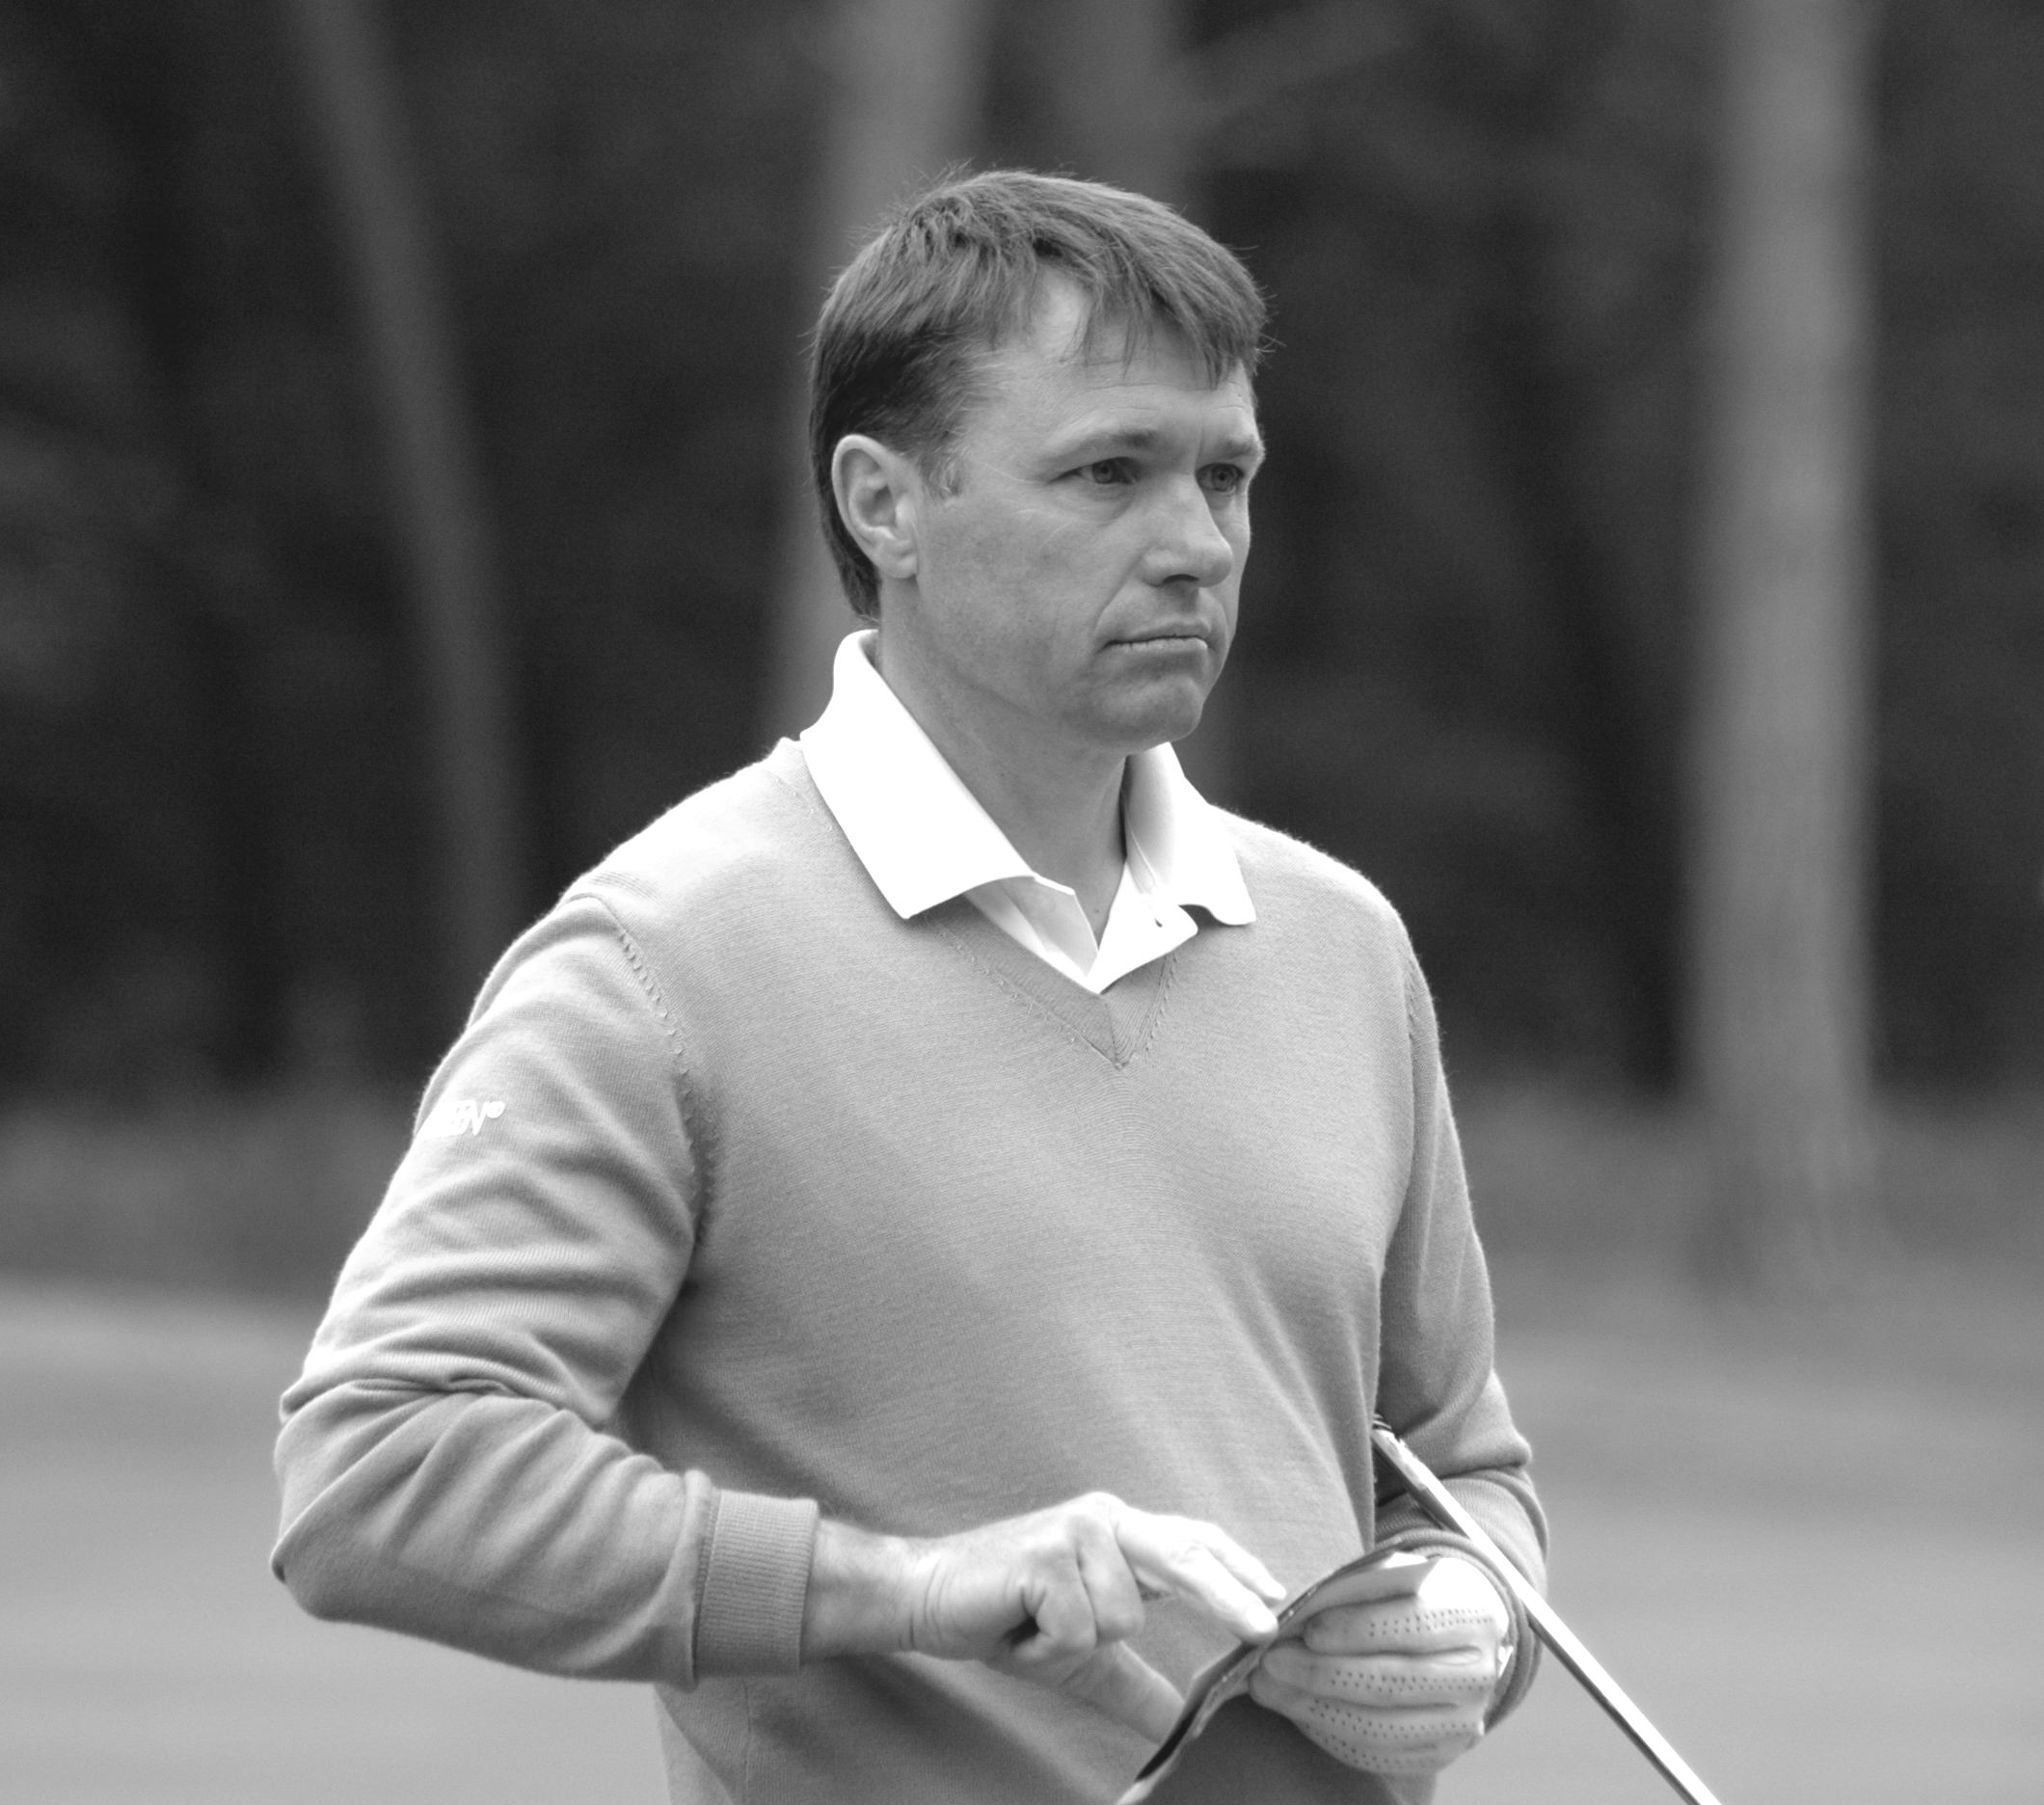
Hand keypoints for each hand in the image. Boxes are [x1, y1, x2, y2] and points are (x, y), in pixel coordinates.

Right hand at [803, 1493, 1283, 1740]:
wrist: (927, 1597)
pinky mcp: (1045, 1553)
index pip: (1191, 1542)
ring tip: (1036, 1627)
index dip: (1235, 1567)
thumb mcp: (1082, 1658)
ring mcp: (1074, 1530)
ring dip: (1075, 1643)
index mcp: (1118, 1533)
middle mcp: (1103, 1519)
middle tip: (1267, 1629)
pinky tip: (1019, 1624)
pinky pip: (1080, 1630)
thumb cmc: (1006, 1618)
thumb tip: (1183, 1723)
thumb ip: (1134, 1683)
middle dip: (1228, 1597)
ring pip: (1121, 1618)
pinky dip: (1048, 1646)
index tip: (1279, 1597)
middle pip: (1183, 1557)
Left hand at [1247, 1554, 1511, 1775]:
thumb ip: (1355, 1584)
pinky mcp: (1438, 1753)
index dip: (1358, 1628)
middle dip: (1321, 1673)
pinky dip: (1329, 1734)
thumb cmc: (1411, 1593)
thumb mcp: (1393, 1571)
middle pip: (1392, 1682)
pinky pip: (1377, 1755)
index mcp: (1472, 1614)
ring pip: (1380, 1726)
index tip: (1309, 1629)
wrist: (1459, 1637)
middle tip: (1270, 1660)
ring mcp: (1461, 1722)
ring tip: (1269, 1687)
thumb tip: (1299, 1606)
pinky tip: (1296, 1710)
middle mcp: (1476, 1674)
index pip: (1414, 1624)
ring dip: (1314, 1708)